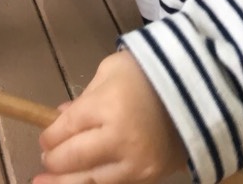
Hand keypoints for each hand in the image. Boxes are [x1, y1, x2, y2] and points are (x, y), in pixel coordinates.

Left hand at [34, 51, 186, 183]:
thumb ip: (85, 96)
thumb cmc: (148, 71)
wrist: (198, 88)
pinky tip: (81, 183)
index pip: (67, 128)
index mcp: (107, 105)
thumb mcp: (110, 71)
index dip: (50, 136)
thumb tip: (61, 117)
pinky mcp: (151, 177)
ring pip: (92, 182)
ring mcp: (136, 162)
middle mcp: (120, 138)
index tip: (44, 139)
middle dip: (54, 162)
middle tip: (44, 162)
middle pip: (75, 158)